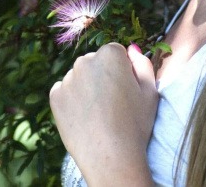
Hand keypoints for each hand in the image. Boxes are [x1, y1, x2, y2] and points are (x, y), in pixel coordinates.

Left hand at [49, 43, 157, 185]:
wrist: (110, 157)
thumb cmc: (135, 125)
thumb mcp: (150, 92)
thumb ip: (143, 65)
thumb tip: (132, 49)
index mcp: (110, 55)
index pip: (115, 53)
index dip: (123, 71)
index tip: (126, 90)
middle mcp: (85, 61)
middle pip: (95, 63)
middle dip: (102, 76)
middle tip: (112, 104)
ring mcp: (68, 78)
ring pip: (79, 77)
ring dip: (86, 88)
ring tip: (99, 114)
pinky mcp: (55, 96)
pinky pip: (65, 91)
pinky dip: (72, 100)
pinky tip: (85, 117)